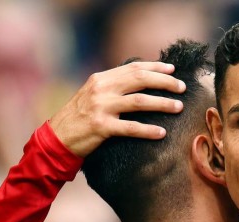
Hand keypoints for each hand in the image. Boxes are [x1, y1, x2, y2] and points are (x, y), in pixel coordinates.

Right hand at [49, 61, 184, 156]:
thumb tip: (141, 80)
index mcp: (101, 78)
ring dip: (162, 103)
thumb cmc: (79, 117)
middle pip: (140, 80)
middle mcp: (102, 89)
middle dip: (165, 83)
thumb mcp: (93, 94)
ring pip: (139, 102)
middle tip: (182, 88)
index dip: (156, 67)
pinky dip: (148, 130)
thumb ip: (113, 86)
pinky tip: (162, 133)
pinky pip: (130, 128)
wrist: (57, 137)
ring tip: (179, 107)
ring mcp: (101, 107)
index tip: (173, 70)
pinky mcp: (101, 127)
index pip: (134, 68)